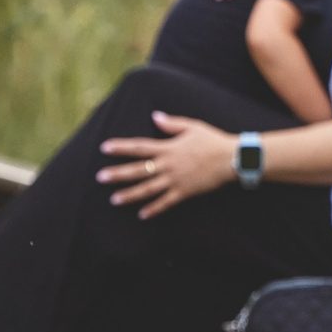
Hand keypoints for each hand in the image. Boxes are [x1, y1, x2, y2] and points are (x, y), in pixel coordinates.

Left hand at [98, 112, 236, 217]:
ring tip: (114, 199)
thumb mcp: (192, 126)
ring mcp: (175, 180)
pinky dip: (154, 209)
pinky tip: (142, 214)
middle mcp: (168, 165)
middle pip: (138, 170)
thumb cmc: (212, 140)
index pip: (139, 147)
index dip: (121, 147)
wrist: (232, 158)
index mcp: (168, 148)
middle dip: (118, 174)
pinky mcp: (185, 192)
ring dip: (130, 194)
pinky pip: (166, 202)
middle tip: (100, 177)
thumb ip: (172, 123)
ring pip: (148, 189)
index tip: (104, 147)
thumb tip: (155, 116)